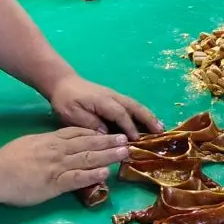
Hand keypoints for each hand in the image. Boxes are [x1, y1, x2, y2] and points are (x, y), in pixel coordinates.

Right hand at [0, 128, 130, 206]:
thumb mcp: (28, 143)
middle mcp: (58, 150)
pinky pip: (78, 177)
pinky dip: (93, 174)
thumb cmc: (6, 159)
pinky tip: (106, 173)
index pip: (77, 133)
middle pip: (88, 143)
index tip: (108, 131)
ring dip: (108, 155)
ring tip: (124, 153)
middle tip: (126, 139)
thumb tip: (50, 145)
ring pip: (88, 157)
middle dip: (108, 141)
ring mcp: (59, 166)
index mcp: (50, 140)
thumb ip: (42, 145)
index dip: (95, 132)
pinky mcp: (56, 182)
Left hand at [48, 75, 162, 140]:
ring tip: (160, 128)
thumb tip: (105, 134)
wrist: (63, 83)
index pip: (120, 114)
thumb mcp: (71, 113)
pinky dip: (142, 113)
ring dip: (148, 116)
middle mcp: (112, 97)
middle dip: (148, 119)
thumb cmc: (66, 100)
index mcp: (102, 101)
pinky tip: (148, 122)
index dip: (129, 127)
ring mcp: (115, 96)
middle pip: (134, 107)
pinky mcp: (114, 98)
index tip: (136, 140)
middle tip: (160, 131)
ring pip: (135, 105)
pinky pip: (131, 106)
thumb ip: (88, 123)